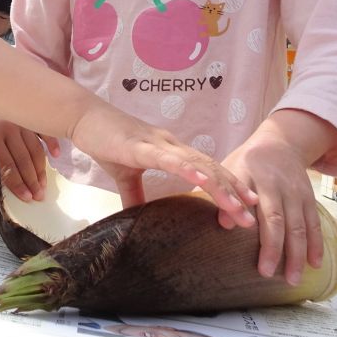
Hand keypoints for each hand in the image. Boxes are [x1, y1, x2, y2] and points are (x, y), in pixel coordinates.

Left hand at [0, 105, 59, 201]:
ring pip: (35, 149)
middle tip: (39, 196)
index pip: (7, 166)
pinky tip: (55, 156)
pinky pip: (42, 132)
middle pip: (24, 160)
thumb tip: (2, 188)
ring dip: (41, 169)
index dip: (18, 184)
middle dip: (32, 181)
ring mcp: (20, 121)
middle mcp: (8, 128)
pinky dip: (51, 143)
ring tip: (44, 184)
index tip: (27, 198)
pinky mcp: (28, 117)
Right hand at [67, 107, 257, 225]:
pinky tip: (203, 181)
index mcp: (170, 151)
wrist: (83, 117)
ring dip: (220, 186)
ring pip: (197, 165)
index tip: (248, 205)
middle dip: (233, 192)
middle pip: (210, 169)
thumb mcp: (123, 175)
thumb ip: (134, 196)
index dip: (229, 186)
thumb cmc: (105, 141)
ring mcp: (158, 144)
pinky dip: (188, 169)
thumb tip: (138, 220)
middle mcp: (171, 145)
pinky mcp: (141, 146)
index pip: (207, 169)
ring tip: (239, 206)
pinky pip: (169, 159)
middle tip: (252, 216)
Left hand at [219, 122, 322, 285]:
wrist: (281, 142)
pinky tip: (315, 264)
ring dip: (299, 255)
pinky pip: (314, 223)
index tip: (260, 265)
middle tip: (273, 276)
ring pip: (301, 227)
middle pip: (283, 223)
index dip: (265, 240)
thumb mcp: (231, 168)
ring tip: (294, 279)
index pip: (264, 213)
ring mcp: (297, 193)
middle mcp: (281, 187)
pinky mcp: (309, 198)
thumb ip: (226, 194)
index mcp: (257, 179)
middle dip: (279, 252)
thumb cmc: (248, 161)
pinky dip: (316, 244)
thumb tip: (224, 224)